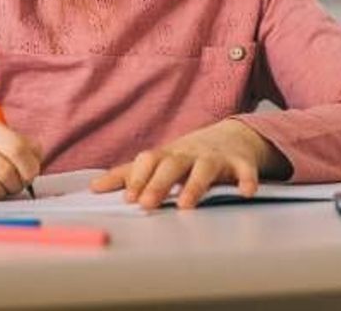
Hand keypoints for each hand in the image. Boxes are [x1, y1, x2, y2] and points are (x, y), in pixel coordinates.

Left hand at [89, 119, 289, 209]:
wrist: (233, 136)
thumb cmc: (189, 154)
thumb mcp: (160, 160)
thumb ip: (129, 174)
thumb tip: (94, 187)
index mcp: (168, 155)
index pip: (149, 161)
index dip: (138, 178)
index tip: (128, 198)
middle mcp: (190, 154)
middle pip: (172, 165)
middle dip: (159, 183)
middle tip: (146, 204)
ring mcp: (215, 157)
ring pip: (205, 169)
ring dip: (195, 185)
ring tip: (185, 205)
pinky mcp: (240, 162)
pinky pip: (244, 170)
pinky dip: (246, 179)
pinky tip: (246, 192)